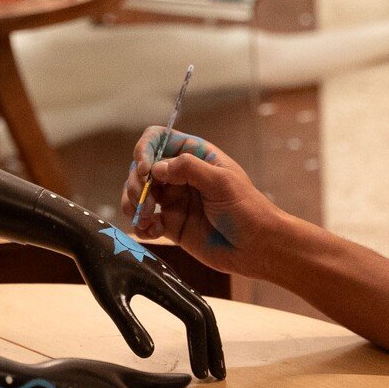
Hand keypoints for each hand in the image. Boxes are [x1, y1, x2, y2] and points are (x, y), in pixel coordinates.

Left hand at [66, 205, 225, 379]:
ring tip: (209, 361)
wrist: (91, 233)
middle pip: (206, 313)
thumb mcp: (108, 298)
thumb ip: (128, 325)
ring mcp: (169, 275)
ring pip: (200, 304)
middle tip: (218, 376)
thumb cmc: (96, 265)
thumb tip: (149, 355)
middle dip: (214, 345)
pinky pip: (190, 298)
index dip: (200, 347)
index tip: (200, 375)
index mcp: (162, 282)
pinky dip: (198, 320)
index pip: (194, 318)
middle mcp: (172, 277)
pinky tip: (194, 334)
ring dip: (209, 334)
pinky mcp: (163, 275)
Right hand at [120, 128, 283, 279]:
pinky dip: (140, 225)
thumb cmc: (247, 209)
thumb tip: (156, 168)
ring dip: (132, 204)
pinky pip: (144, 221)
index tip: (145, 171)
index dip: (145, 150)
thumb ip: (189, 169)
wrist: (256, 247)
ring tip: (144, 219)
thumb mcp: (222, 182)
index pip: (159, 139)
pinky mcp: (170, 225)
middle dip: (135, 182)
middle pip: (142, 168)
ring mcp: (173, 200)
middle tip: (143, 201)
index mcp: (195, 156)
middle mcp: (180, 175)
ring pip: (138, 194)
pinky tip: (151, 231)